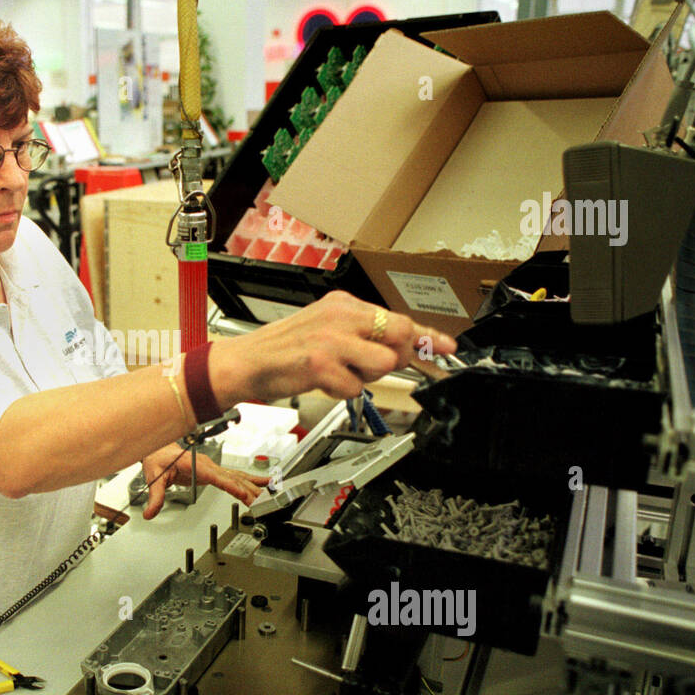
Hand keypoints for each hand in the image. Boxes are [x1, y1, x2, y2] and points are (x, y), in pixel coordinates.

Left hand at [141, 445, 269, 520]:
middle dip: (248, 490)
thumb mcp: (154, 477)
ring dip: (253, 486)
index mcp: (195, 465)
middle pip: (232, 477)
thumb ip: (155, 496)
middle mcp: (207, 465)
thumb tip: (150, 513)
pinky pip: (234, 476)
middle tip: (262, 501)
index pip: (216, 476)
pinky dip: (250, 480)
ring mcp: (212, 467)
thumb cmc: (158, 458)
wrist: (158, 448)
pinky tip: (263, 483)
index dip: (230, 485)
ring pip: (237, 476)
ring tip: (269, 494)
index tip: (242, 493)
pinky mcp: (213, 471)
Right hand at [210, 291, 457, 402]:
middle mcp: (340, 316)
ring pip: (382, 363)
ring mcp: (331, 339)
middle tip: (373, 365)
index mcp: (342, 304)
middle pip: (398, 336)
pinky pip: (355, 387)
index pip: (396, 316)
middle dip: (397, 357)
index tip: (448, 346)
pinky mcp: (321, 364)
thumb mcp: (324, 329)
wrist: (246, 362)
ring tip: (339, 373)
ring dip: (366, 376)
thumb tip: (400, 347)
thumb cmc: (284, 350)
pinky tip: (321, 381)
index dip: (426, 335)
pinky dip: (342, 391)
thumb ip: (360, 334)